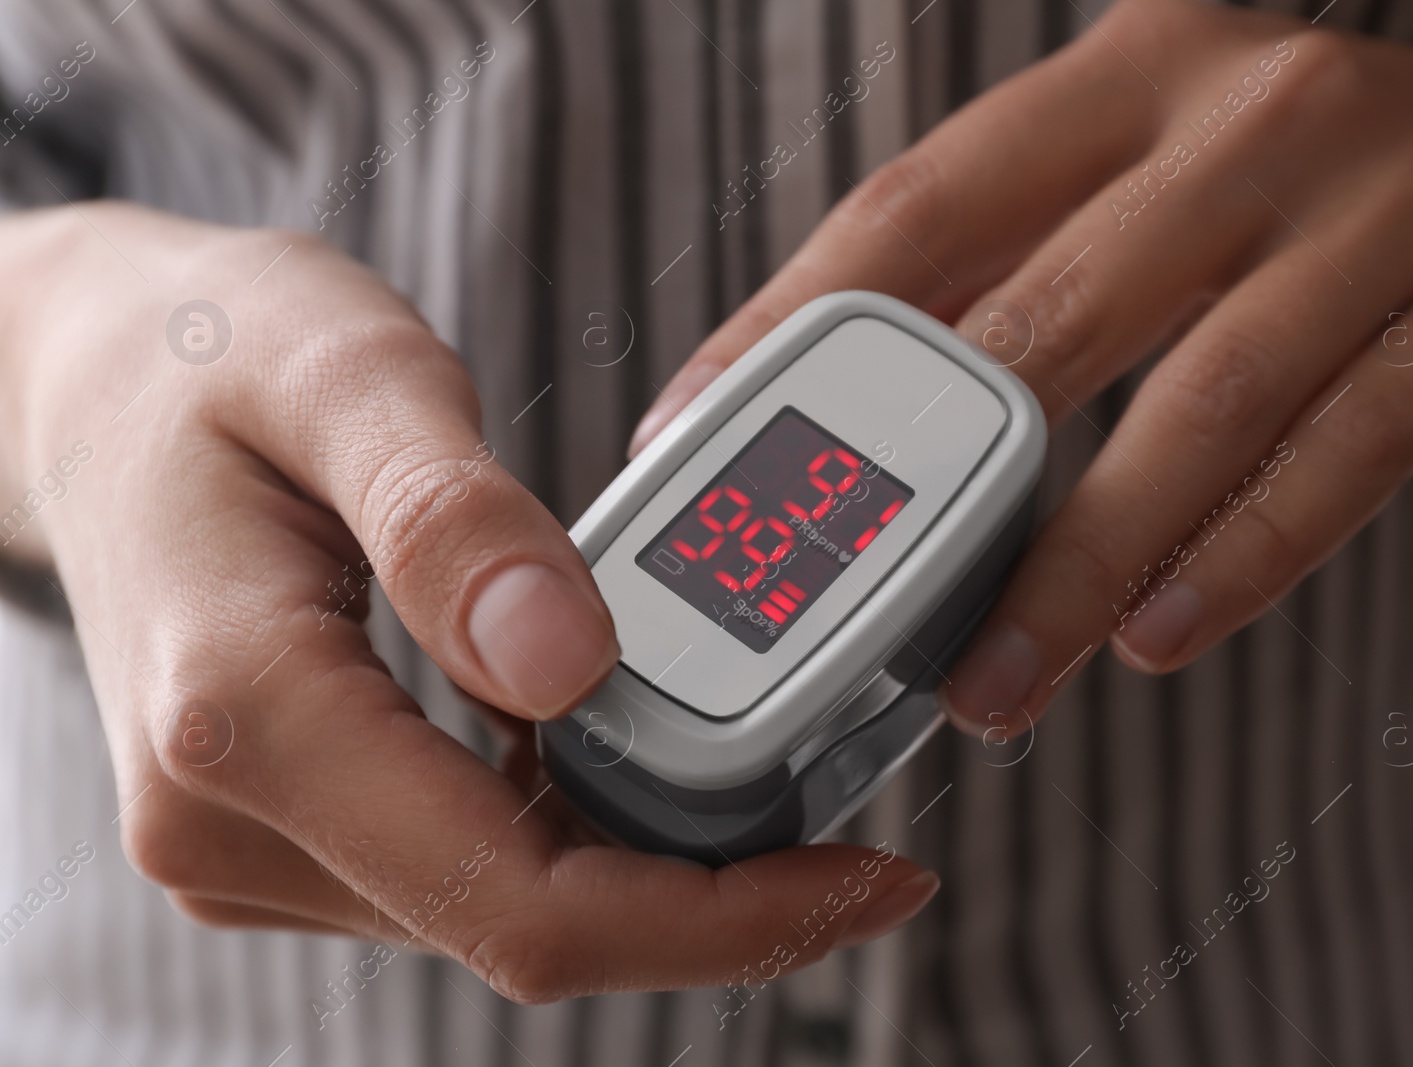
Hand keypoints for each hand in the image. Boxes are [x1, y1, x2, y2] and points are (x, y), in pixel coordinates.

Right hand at [0, 203, 935, 1000]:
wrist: (88, 389)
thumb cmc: (208, 357)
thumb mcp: (343, 374)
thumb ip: (450, 518)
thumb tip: (571, 665)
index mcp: (244, 716)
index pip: (517, 903)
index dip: (716, 917)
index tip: (867, 879)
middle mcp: (234, 822)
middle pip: (528, 930)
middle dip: (711, 898)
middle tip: (856, 830)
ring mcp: (255, 842)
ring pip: (504, 910)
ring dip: (648, 865)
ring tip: (767, 771)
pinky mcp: (291, 828)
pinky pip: (468, 867)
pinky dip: (578, 831)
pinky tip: (645, 751)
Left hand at [629, 0, 1412, 734]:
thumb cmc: (1324, 173)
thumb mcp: (1166, 159)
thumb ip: (1029, 260)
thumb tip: (867, 408)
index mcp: (1130, 82)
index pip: (919, 209)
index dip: (789, 325)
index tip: (692, 433)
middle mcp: (1244, 124)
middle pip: (1042, 321)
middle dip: (923, 493)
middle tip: (835, 619)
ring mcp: (1377, 212)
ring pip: (1189, 411)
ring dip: (1072, 568)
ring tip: (989, 685)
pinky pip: (1344, 454)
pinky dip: (1241, 557)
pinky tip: (1154, 641)